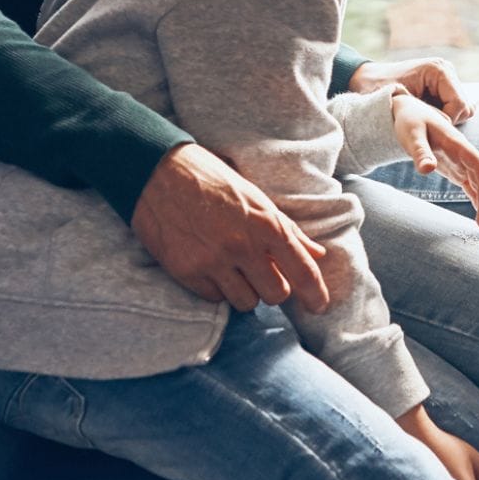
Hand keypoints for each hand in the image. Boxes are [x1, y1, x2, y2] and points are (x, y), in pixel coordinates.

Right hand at [131, 142, 329, 312]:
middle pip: (276, 295)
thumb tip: (317, 254)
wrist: (159, 173)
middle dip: (274, 288)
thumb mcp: (257, 198)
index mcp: (267, 224)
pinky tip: (213, 268)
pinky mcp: (187, 272)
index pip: (302, 271)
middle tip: (264, 273)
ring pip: (246, 302)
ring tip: (236, 270)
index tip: (319, 306)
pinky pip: (215, 298)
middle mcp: (243, 246)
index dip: (315, 294)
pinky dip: (219, 289)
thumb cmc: (213, 180)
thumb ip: (288, 229)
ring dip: (247, 291)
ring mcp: (213, 262)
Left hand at [352, 57, 474, 123]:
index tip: (426, 128)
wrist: (366, 79)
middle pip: (465, 107)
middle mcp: (447, 71)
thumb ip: (420, 116)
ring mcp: (447, 78)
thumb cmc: (378, 90)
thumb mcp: (399, 104)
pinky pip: (455, 108)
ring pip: (463, 109)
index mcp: (439, 71)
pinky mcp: (444, 86)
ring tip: (423, 122)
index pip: (460, 105)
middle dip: (448, 122)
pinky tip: (425, 118)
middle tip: (424, 126)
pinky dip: (443, 117)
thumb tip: (437, 136)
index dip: (447, 122)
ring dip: (446, 120)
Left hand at [393, 92, 478, 226]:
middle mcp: (462, 152)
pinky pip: (469, 184)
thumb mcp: (412, 134)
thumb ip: (420, 152)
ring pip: (476, 182)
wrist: (408, 111)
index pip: (476, 163)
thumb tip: (428, 169)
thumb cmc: (410, 121)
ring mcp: (459, 160)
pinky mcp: (453, 167)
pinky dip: (475, 197)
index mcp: (456, 142)